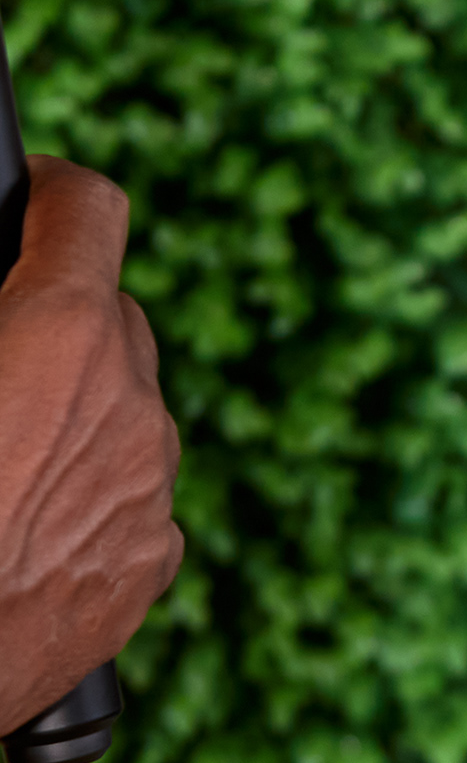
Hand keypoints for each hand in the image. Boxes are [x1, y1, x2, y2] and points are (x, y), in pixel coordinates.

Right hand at [0, 158, 182, 732]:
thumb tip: (4, 297)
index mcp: (65, 334)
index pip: (92, 208)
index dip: (55, 195)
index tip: (34, 203)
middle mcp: (132, 407)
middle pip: (118, 320)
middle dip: (64, 320)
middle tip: (5, 351)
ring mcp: (154, 494)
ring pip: (132, 414)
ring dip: (82, 413)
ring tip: (7, 451)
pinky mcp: (155, 567)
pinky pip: (136, 500)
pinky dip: (94, 495)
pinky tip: (27, 524)